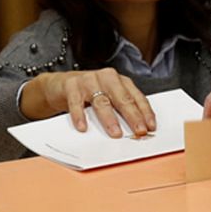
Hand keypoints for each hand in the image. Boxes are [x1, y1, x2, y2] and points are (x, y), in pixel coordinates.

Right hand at [21, 69, 156, 137]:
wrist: (60, 85)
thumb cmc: (89, 93)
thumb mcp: (108, 97)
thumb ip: (120, 109)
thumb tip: (135, 131)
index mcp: (119, 81)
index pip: (136, 97)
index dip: (145, 112)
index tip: (150, 127)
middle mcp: (106, 78)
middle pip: (122, 98)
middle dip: (133, 116)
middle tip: (139, 131)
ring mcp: (88, 80)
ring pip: (102, 101)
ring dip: (110, 119)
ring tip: (116, 133)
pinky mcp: (71, 86)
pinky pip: (76, 103)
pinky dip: (80, 116)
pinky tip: (83, 127)